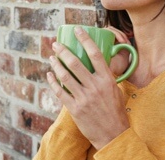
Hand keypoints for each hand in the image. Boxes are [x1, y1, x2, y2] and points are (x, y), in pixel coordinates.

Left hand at [47, 26, 129, 149]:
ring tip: (51, 57)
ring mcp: (84, 98)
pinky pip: (60, 91)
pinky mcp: (75, 108)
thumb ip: (105, 76)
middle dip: (63, 51)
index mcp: (107, 79)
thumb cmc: (115, 111)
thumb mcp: (114, 89)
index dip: (85, 39)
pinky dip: (53, 81)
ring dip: (56, 64)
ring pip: (65, 76)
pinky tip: (50, 75)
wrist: (113, 134)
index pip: (96, 54)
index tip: (77, 30)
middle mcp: (95, 86)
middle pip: (76, 63)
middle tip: (56, 44)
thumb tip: (97, 62)